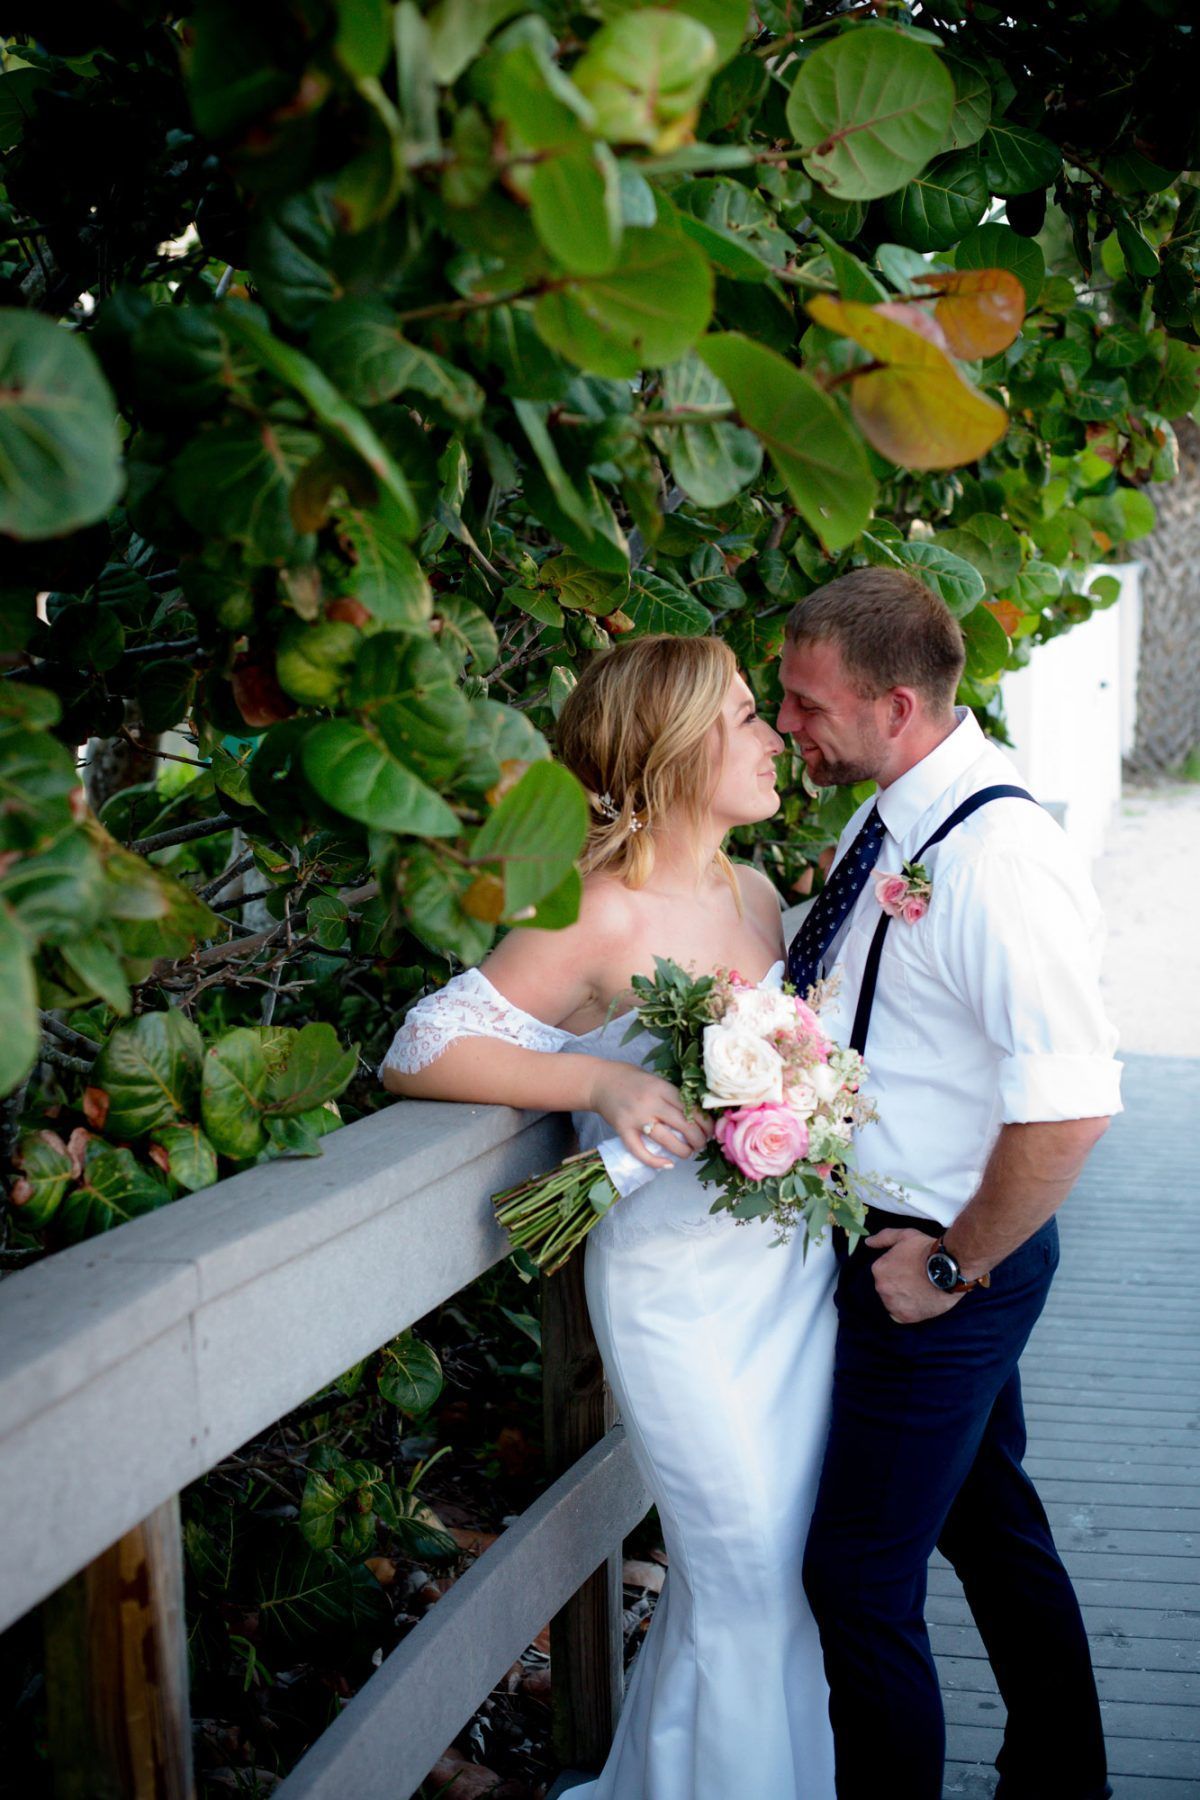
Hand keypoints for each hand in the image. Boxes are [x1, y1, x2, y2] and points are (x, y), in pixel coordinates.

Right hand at [587, 1062, 710, 1169]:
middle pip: (684, 1125)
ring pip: (666, 1140)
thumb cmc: (631, 1079)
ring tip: (688, 1153)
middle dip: (698, 1139)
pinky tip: (667, 1164)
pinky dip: (654, 1161)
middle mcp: (650, 1102)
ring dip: (682, 1151)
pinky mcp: (622, 1129)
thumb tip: (697, 1115)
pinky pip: (639, 1150)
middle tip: (701, 1144)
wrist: (600, 1081)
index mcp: (661, 1087)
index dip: (705, 1122)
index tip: (710, 1130)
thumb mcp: (655, 1080)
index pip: (691, 1108)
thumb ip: (672, 1095)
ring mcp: (635, 1117)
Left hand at [867, 1227, 961, 1324]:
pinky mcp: (905, 1317)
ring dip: (901, 1298)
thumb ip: (883, 1237)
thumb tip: (868, 1242)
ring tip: (919, 1290)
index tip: (909, 1268)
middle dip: (898, 1284)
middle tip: (916, 1279)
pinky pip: (900, 1315)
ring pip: (892, 1302)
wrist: (949, 1269)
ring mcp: (892, 1304)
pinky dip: (907, 1310)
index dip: (896, 1270)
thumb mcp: (905, 1235)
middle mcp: (881, 1288)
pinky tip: (918, 1302)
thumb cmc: (927, 1250)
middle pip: (886, 1288)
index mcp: (878, 1269)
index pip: (882, 1272)